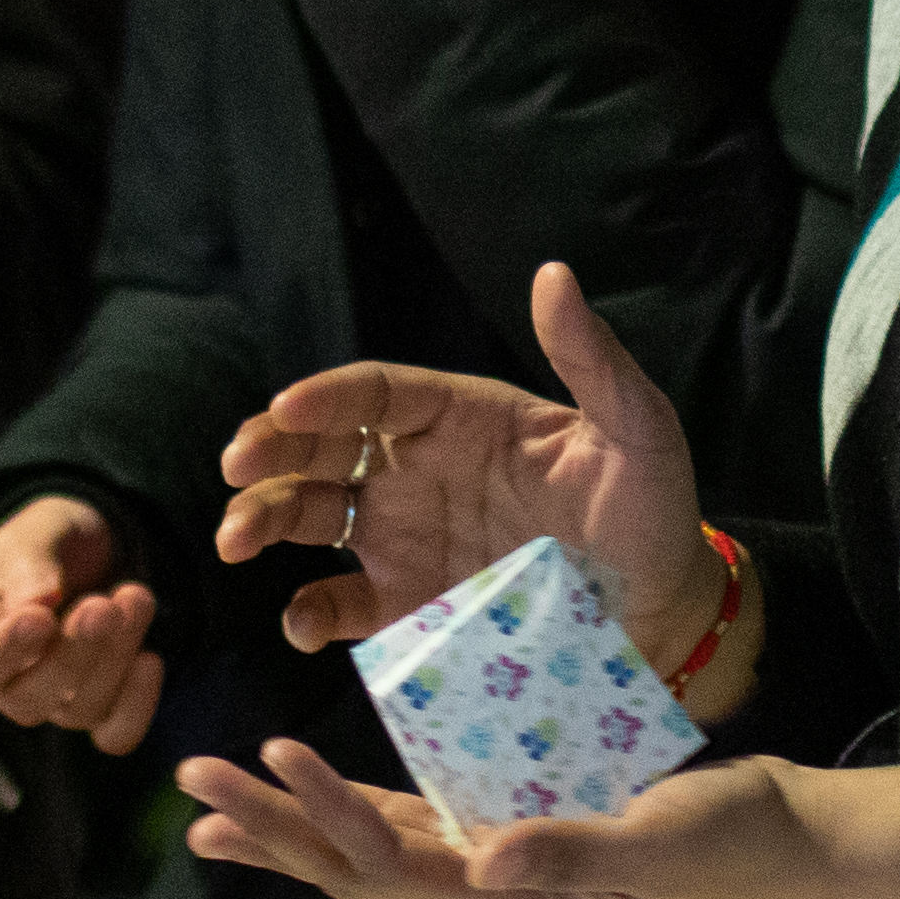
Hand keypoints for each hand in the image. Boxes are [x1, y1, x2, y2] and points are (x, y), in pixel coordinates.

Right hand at [0, 496, 165, 752]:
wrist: (90, 545)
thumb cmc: (47, 541)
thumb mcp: (33, 535)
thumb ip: (30, 567)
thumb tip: (38, 602)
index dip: (3, 655)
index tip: (40, 618)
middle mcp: (6, 681)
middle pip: (28, 699)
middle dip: (73, 653)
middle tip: (102, 606)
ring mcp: (54, 701)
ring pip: (79, 710)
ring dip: (113, 658)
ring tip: (135, 597)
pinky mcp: (100, 704)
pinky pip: (115, 733)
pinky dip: (136, 705)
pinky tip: (150, 660)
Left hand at [170, 743, 899, 898]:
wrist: (777, 844)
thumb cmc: (726, 839)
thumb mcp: (656, 841)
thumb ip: (573, 852)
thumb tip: (483, 860)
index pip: (393, 863)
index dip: (326, 816)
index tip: (270, 757)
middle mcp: (485, 894)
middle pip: (356, 867)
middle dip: (274, 829)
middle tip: (191, 792)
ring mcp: (493, 870)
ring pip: (368, 853)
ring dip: (291, 829)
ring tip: (213, 809)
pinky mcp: (507, 836)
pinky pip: (408, 830)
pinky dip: (348, 814)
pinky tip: (310, 793)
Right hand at [215, 265, 743, 715]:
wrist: (664, 611)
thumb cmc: (651, 511)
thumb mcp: (635, 429)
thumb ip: (591, 359)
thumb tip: (553, 274)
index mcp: (462, 417)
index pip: (376, 392)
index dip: (327, 396)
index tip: (286, 407)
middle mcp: (419, 470)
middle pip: (323, 447)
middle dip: (270, 451)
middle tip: (236, 465)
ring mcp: (407, 538)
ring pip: (312, 516)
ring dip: (264, 521)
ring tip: (235, 541)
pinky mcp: (410, 605)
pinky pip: (340, 603)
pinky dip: (309, 613)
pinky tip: (301, 624)